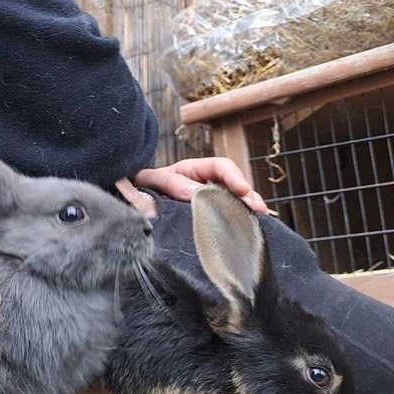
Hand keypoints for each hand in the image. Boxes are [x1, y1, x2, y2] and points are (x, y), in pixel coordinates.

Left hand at [134, 157, 268, 213]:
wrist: (136, 201)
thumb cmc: (146, 186)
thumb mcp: (154, 180)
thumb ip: (170, 183)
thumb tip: (196, 192)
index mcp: (194, 169)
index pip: (221, 166)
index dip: (233, 176)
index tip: (241, 190)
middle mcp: (206, 182)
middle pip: (234, 185)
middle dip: (247, 195)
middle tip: (256, 208)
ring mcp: (210, 199)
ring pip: (234, 200)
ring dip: (247, 208)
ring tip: (258, 217)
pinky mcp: (209, 215)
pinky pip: (227, 215)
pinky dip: (238, 219)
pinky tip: (248, 227)